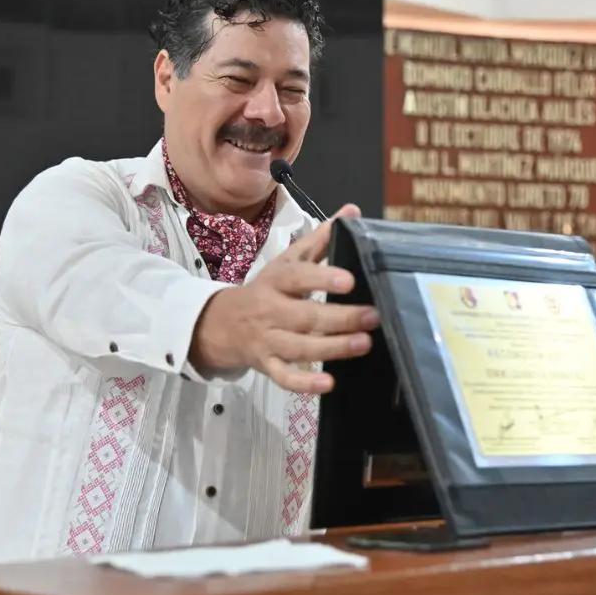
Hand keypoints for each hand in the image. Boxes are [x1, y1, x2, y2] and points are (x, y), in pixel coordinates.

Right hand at [190, 204, 379, 394]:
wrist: (222, 323)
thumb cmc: (267, 289)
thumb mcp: (288, 261)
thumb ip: (321, 239)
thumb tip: (352, 211)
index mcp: (276, 281)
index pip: (297, 277)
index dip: (321, 278)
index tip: (349, 280)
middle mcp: (270, 310)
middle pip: (304, 316)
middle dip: (340, 318)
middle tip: (373, 316)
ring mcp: (268, 340)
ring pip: (299, 347)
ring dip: (331, 348)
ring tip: (363, 344)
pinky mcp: (267, 365)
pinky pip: (284, 377)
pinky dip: (304, 383)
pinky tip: (329, 383)